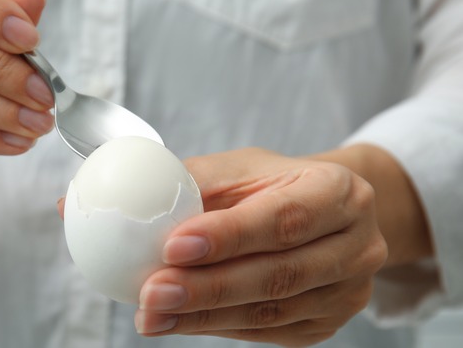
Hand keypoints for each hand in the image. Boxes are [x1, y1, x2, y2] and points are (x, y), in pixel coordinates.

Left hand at [135, 148, 387, 346]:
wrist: (317, 214)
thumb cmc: (271, 185)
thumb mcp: (241, 168)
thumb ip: (198, 182)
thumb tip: (141, 202)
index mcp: (339, 192)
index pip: (283, 218)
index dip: (229, 236)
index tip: (173, 247)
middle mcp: (358, 246)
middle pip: (279, 275)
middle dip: (207, 288)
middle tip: (152, 292)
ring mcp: (347, 293)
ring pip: (270, 312)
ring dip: (202, 316)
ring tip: (151, 314)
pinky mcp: (324, 324)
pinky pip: (266, 331)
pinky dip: (215, 327)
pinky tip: (176, 321)